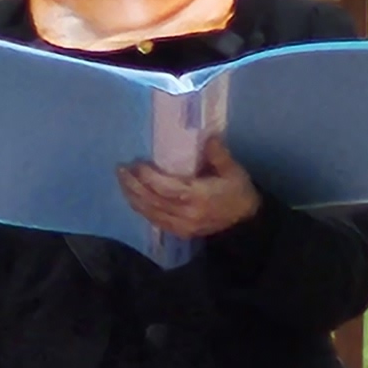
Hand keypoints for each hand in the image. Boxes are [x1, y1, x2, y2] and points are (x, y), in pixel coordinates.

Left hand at [119, 136, 261, 241]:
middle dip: (133, 185)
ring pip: (150, 212)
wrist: (246, 222)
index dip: (148, 177)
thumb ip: (218, 154)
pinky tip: (134, 198)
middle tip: (121, 170)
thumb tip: (208, 135)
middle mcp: (186, 213)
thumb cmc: (239, 192)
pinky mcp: (180, 232)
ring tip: (122, 182)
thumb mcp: (233, 170)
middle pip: (152, 201)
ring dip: (133, 197)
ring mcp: (181, 226)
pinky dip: (142, 209)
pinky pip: (155, 221)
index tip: (137, 163)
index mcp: (198, 196)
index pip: (165, 188)